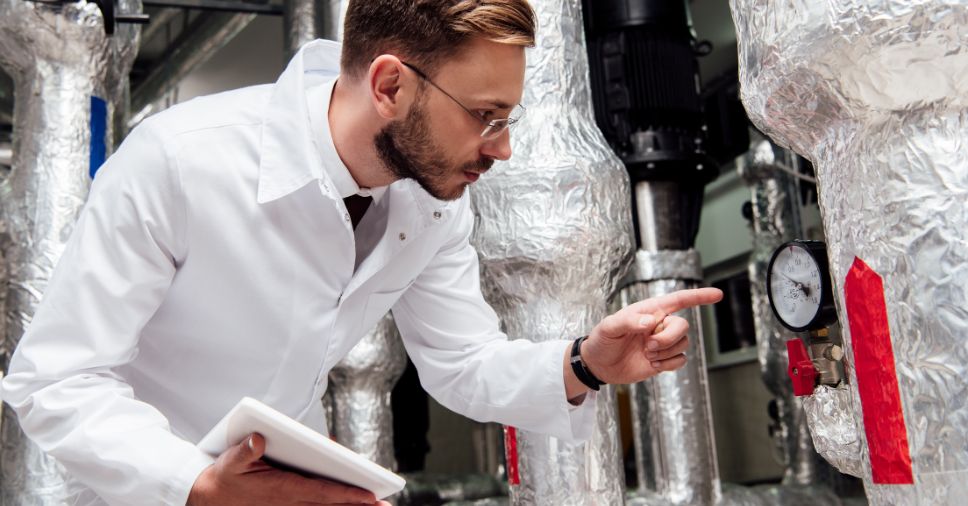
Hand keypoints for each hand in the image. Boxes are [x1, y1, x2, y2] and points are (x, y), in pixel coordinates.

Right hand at [187, 433, 388, 505]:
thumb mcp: (230, 461)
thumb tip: (258, 438)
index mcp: (282, 489)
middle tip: (384, 505)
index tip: (369, 495)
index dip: (346, 494)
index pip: (322, 492)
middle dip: (357, 504)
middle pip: (330, 503)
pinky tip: (350, 505)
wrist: (209, 499)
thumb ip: (244, 451)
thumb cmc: (224, 476)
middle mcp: (290, 502)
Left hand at [565, 288, 722, 397]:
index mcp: (649, 311)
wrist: (598, 365)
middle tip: (648, 346)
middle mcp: (659, 325)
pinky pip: (681, 361)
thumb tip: (651, 321)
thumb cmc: (601, 340)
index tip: (718, 294)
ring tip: (646, 354)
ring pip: (683, 344)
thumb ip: (628, 321)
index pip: (679, 300)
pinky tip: (652, 364)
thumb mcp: (608, 327)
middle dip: (669, 338)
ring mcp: (662, 343)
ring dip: (666, 352)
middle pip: (683, 326)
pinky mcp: (664, 360)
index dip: (699, 296)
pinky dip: (669, 364)